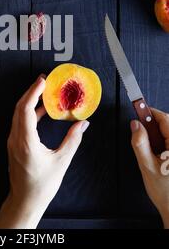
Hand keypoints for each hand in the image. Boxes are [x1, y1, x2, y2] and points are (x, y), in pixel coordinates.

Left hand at [0, 75, 89, 228]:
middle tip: (44, 81)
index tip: (42, 81)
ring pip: (18, 113)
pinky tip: (42, 111)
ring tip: (44, 92)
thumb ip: (73, 140)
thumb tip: (83, 124)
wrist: (25, 200)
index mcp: (26, 141)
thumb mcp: (61, 162)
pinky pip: (20, 121)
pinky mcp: (14, 144)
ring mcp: (13, 141)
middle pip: (19, 107)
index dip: (34, 93)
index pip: (26, 109)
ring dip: (30, 100)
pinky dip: (29, 112)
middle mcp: (16, 138)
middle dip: (31, 91)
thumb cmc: (41, 185)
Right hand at [131, 108, 168, 228]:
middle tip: (140, 132)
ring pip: (168, 133)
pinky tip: (157, 154)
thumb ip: (140, 143)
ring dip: (156, 134)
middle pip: (167, 124)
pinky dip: (161, 142)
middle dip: (152, 124)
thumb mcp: (147, 166)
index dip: (150, 112)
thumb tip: (135, 125)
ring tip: (150, 149)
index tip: (138, 107)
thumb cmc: (165, 193)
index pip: (165, 119)